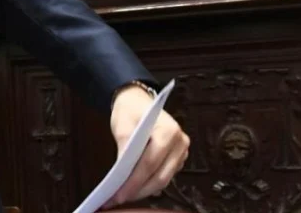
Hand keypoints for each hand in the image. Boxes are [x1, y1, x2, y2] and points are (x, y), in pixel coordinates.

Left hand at [105, 85, 189, 207]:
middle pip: (160, 175)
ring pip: (164, 179)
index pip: (150, 162)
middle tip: (119, 199)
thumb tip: (121, 172)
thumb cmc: (131, 111)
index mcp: (169, 130)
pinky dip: (149, 185)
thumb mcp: (122, 125)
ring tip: (124, 196)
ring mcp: (181, 152)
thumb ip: (124, 147)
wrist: (138, 102)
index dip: (134, 181)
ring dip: (144, 190)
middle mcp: (180, 142)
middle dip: (138, 190)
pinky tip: (134, 189)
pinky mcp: (177, 159)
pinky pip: (164, 176)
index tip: (119, 193)